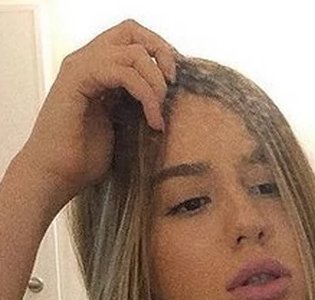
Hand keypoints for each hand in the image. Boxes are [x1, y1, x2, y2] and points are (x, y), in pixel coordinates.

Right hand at [12, 19, 176, 212]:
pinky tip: (152, 120)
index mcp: (100, 68)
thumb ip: (141, 102)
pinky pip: (121, 72)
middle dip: (161, 54)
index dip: (161, 53)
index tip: (175, 84)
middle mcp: (89, 61)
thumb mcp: (126, 123)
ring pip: (132, 52)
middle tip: (172, 86)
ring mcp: (80, 67)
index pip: (135, 38)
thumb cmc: (88, 156)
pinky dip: (145, 94)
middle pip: (132, 31)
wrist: (58, 175)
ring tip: (159, 114)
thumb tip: (176, 98)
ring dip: (155, 83)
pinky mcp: (76, 80)